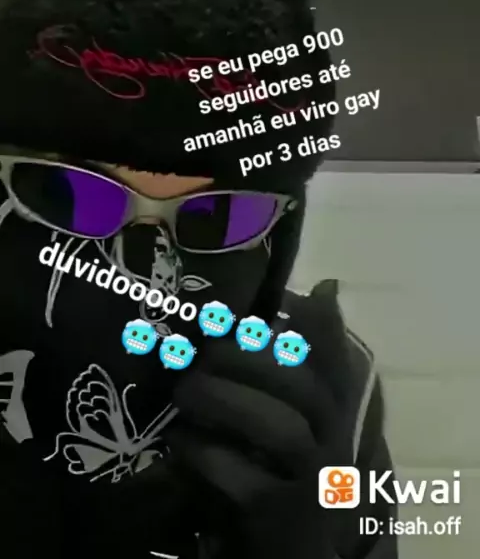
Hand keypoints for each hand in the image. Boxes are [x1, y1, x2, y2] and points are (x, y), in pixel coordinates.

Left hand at [165, 300, 350, 558]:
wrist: (291, 548)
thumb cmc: (289, 465)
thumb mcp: (299, 411)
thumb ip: (310, 354)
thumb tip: (326, 287)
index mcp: (340, 411)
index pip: (338, 359)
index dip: (315, 324)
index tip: (278, 298)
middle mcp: (336, 441)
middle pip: (302, 388)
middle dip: (247, 360)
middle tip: (201, 351)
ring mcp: (312, 480)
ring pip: (278, 427)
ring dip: (224, 401)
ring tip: (183, 390)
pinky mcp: (279, 516)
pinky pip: (243, 478)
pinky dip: (205, 454)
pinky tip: (180, 440)